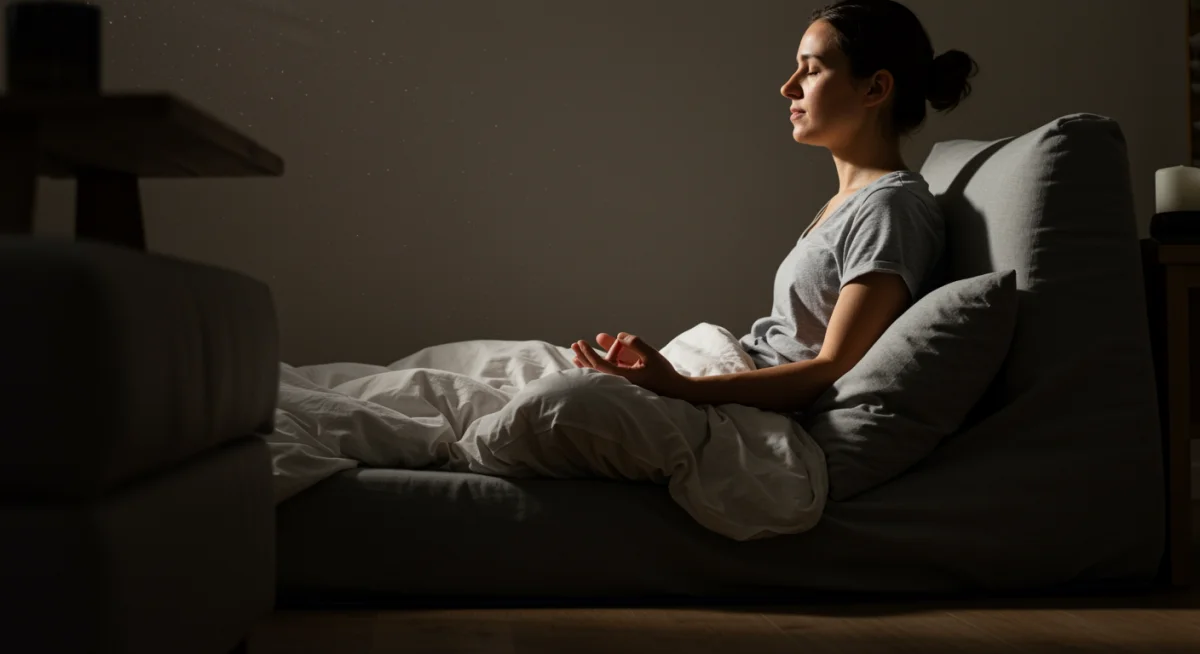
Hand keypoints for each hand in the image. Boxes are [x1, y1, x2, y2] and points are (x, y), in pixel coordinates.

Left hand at [571, 332, 690, 398]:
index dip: (589, 354)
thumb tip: (619, 335)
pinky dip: (599, 366)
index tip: (581, 343)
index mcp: (624, 378)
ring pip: (600, 374)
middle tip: (574, 345)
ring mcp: (621, 384)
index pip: (600, 365)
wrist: (674, 391)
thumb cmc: (664, 373)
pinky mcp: (624, 383)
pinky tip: (591, 361)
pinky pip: (607, 374)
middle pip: (595, 371)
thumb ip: (636, 344)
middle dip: (584, 357)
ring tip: (576, 354)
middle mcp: (619, 383)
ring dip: (588, 363)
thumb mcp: (651, 355)